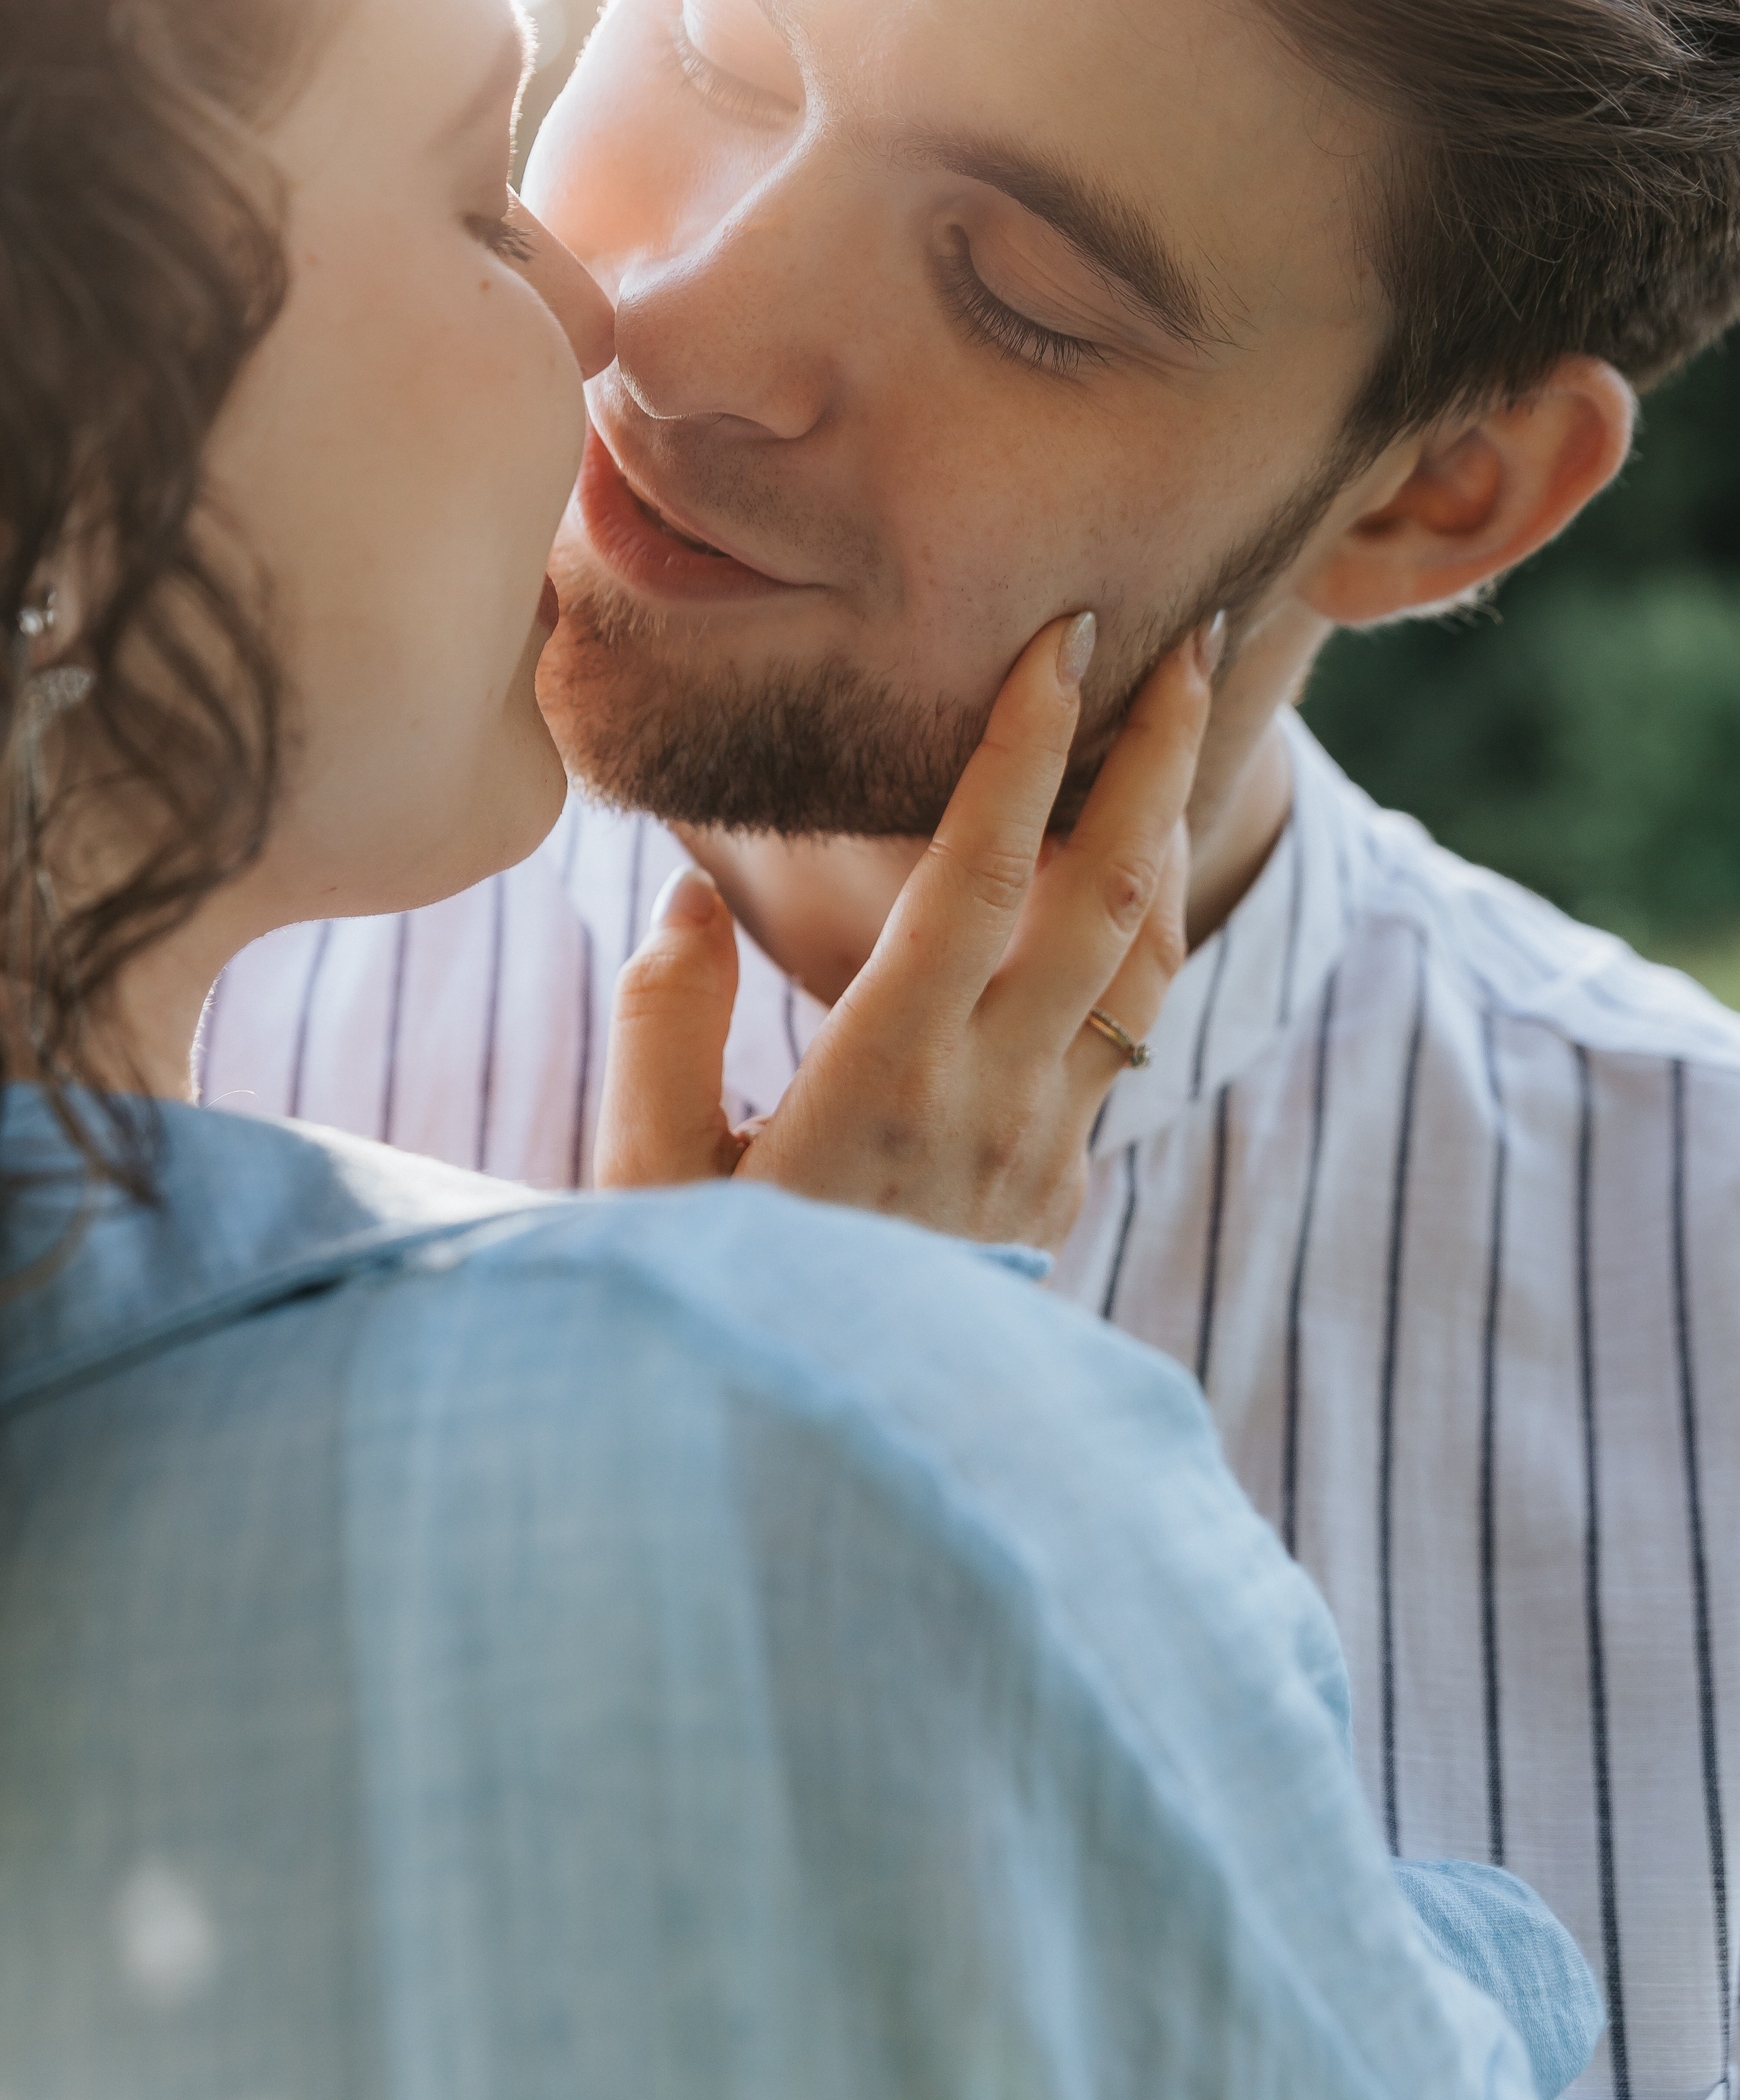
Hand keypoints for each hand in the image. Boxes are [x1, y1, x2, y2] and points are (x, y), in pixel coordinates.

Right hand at [592, 609, 1220, 1245]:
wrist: (824, 1460)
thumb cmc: (715, 1308)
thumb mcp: (648, 1178)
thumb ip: (664, 1022)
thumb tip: (691, 901)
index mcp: (886, 1078)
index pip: (980, 877)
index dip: (1027, 749)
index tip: (1065, 640)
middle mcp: (995, 1099)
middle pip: (1109, 896)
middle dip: (1158, 758)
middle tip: (1190, 641)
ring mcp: (1047, 1143)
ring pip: (1142, 961)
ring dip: (1166, 836)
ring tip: (1175, 735)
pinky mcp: (1061, 1178)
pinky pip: (1125, 1028)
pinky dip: (1137, 934)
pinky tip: (1114, 883)